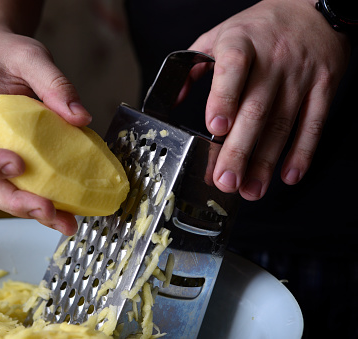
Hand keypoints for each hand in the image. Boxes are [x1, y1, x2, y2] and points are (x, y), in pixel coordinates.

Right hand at [0, 31, 90, 234]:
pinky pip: (21, 185)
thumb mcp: (30, 56)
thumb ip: (53, 82)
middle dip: (14, 201)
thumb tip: (80, 117)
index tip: (17, 163)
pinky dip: (42, 200)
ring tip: (64, 222)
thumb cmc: (5, 56)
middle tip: (47, 209)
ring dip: (31, 211)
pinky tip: (67, 210)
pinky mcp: (12, 162)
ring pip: (2, 193)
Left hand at [189, 0, 350, 200]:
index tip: (215, 127)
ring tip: (250, 189)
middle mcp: (272, 61)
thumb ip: (193, 65)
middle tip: (225, 181)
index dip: (224, 98)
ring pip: (282, 124)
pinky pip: (313, 124)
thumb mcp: (221, 34)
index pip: (232, 69)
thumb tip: (172, 99)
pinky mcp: (323, 88)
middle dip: (238, 150)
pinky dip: (302, 152)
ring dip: (265, 162)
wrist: (315, 10)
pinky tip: (288, 175)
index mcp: (240, 44)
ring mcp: (300, 77)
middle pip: (255, 110)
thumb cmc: (260, 28)